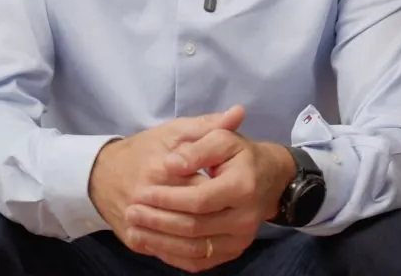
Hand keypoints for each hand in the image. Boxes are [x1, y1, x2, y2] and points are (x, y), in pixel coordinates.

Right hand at [87, 106, 246, 266]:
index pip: (204, 189)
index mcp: (162, 170)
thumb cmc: (144, 149)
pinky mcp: (135, 241)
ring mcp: (140, 224)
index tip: (234, 185)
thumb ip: (207, 125)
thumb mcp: (175, 131)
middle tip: (232, 210)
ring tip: (224, 229)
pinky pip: (171, 257)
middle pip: (196, 220)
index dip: (223, 189)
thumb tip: (239, 113)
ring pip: (185, 244)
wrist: (101, 174)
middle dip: (219, 218)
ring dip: (209, 240)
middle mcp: (148, 200)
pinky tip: (207, 244)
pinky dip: (193, 255)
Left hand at [122, 121, 297, 271]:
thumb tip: (171, 163)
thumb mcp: (222, 139)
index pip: (198, 199)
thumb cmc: (240, 154)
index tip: (142, 193)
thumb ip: (197, 148)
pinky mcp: (232, 252)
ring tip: (134, 228)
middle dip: (158, 221)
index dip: (168, 198)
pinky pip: (198, 261)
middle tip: (130, 212)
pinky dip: (172, 255)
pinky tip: (151, 243)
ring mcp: (240, 240)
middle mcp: (245, 219)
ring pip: (194, 249)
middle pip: (194, 227)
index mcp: (242, 187)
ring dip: (160, 241)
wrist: (269, 177)